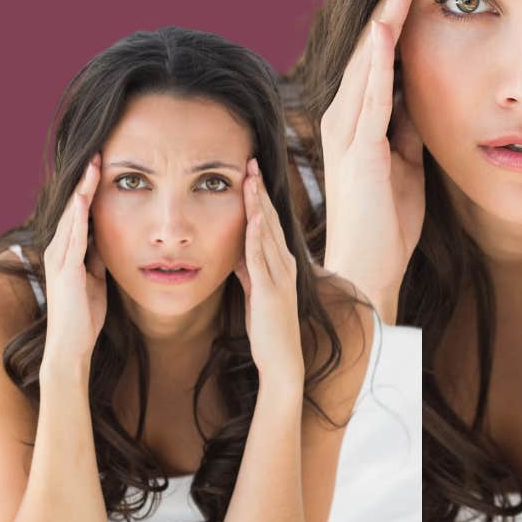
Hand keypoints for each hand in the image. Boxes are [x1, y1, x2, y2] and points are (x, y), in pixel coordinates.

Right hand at [43, 153, 107, 364]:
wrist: (72, 345)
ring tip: (92, 165)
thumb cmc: (84, 313)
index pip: (80, 212)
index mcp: (68, 250)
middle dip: (85, 180)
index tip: (103, 164)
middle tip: (97, 152)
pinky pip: (73, 238)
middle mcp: (59, 249)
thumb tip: (109, 236)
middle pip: (73, 207)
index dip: (90, 188)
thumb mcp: (97, 276)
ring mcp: (60, 259)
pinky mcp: (66, 271)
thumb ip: (98, 256)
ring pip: (72, 217)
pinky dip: (78, 217)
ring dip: (82, 190)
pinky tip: (84, 199)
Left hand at [235, 159, 303, 386]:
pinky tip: (252, 216)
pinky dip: (257, 235)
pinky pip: (262, 257)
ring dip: (258, 204)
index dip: (259, 196)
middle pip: (270, 219)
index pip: (269, 222)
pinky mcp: (271, 290)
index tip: (249, 172)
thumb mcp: (256, 291)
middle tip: (250, 162)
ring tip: (250, 178)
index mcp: (281, 262)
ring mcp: (280, 275)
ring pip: (267, 232)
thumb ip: (249, 269)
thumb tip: (235, 251)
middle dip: (260, 190)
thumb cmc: (268, 328)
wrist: (281, 359)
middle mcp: (285, 263)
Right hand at [321, 0, 423, 321]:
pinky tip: (386, 28)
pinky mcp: (360, 149)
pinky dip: (377, 59)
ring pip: (368, 60)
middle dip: (389, 1)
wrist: (368, 266)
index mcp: (359, 117)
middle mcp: (346, 115)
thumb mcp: (408, 159)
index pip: (379, 53)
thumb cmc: (387, 219)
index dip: (395, 14)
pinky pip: (370, 95)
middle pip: (369, 45)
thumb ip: (409, 124)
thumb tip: (424, 90)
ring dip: (385, 16)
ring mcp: (349, 130)